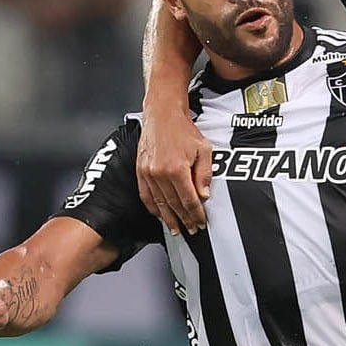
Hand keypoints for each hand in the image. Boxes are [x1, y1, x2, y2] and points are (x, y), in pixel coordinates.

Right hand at [137, 104, 212, 234]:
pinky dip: (153, 208)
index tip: (201, 222)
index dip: (196, 214)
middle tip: (191, 230)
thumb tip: (204, 195)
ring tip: (176, 229)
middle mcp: (160, 174)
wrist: (163, 115)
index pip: (189, 200)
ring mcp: (148, 173)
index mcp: (177, 169)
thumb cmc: (184, 129)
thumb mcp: (204, 149)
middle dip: (184, 220)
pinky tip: (159, 215)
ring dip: (168, 219)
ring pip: (159, 203)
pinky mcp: (140, 171)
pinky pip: (146, 195)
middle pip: (174, 205)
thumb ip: (205, 174)